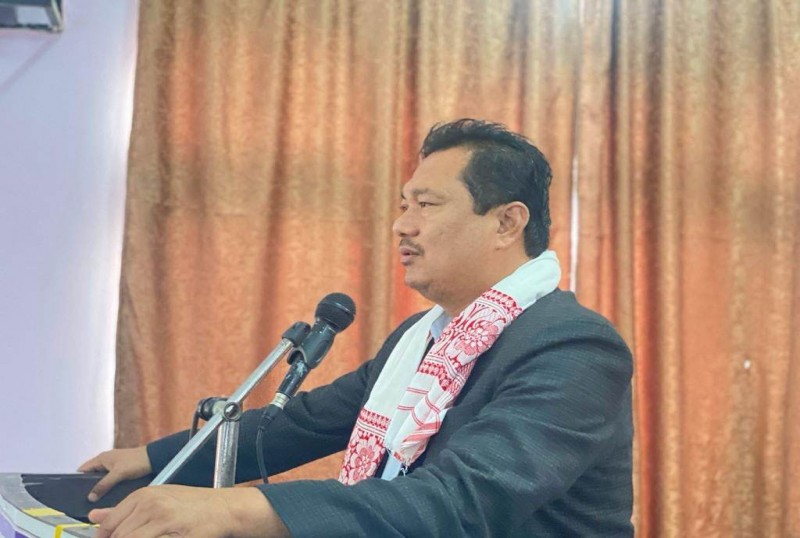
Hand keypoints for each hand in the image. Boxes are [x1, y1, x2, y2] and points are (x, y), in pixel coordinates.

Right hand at [77, 447, 151, 501]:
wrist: (154, 458)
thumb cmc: (137, 461)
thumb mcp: (118, 474)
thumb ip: (103, 485)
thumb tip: (90, 497)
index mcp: (102, 458)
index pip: (83, 469)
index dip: (77, 479)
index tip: (75, 491)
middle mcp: (106, 460)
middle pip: (91, 475)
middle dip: (88, 485)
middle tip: (86, 498)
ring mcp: (113, 465)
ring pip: (101, 478)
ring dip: (99, 486)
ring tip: (97, 498)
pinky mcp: (121, 469)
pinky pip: (109, 479)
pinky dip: (107, 485)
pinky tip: (108, 494)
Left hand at [89, 485, 289, 537]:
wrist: (224, 508)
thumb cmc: (193, 504)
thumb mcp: (158, 499)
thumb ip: (124, 509)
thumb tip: (95, 517)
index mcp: (143, 495)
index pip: (108, 525)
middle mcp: (150, 506)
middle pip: (118, 537)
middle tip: (140, 537)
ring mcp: (163, 521)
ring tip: (153, 536)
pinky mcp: (175, 535)